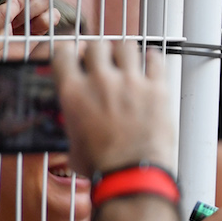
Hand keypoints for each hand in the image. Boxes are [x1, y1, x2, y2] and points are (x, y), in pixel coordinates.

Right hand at [52, 39, 175, 176]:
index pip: (64, 52)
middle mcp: (101, 82)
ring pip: (127, 46)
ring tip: (129, 62)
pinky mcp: (157, 89)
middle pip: (97, 45)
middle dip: (101, 52)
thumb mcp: (72, 142)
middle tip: (106, 62)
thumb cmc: (103, 166)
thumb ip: (73, 122)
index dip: (70, 52)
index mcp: (74, 93)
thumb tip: (75, 122)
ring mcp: (131, 83)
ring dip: (126, 52)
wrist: (132, 175)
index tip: (77, 57)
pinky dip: (153, 59)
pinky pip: (156, 60)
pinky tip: (151, 65)